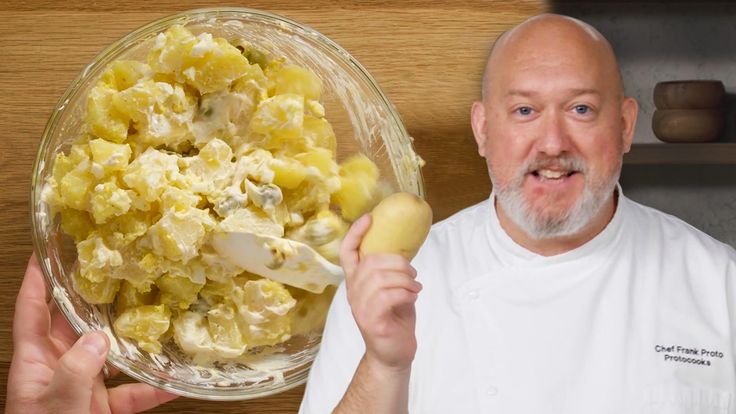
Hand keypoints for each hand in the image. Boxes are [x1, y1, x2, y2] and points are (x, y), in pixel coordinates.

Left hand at [5, 255, 177, 413]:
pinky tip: (176, 379)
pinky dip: (155, 387)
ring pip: (111, 354)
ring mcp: (83, 388)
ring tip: (157, 313)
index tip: (50, 248)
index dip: (39, 278)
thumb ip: (75, 371)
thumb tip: (100, 339)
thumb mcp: (55, 406)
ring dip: (134, 338)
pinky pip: (133, 391)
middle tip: (118, 268)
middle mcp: (59, 368)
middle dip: (95, 297)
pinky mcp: (104, 408)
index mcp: (34, 362)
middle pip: (76, 324)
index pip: (33, 310)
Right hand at [340, 215, 422, 371]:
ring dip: (404, 278)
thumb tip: (404, 251)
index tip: (370, 217)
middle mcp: (353, 292)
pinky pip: (386, 296)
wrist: (393, 355)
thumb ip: (391, 272)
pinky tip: (413, 296)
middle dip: (398, 262)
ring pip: (380, 277)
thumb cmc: (395, 319)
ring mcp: (359, 307)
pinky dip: (404, 292)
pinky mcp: (370, 320)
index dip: (355, 233)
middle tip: (412, 273)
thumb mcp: (393, 289)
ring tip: (415, 287)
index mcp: (357, 282)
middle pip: (370, 262)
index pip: (347, 252)